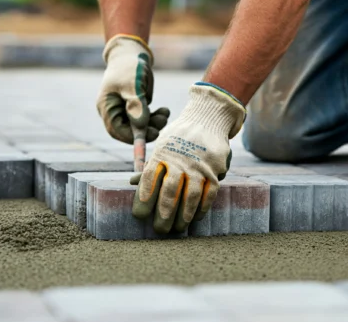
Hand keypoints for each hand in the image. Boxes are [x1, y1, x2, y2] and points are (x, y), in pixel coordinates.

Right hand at [97, 35, 170, 143]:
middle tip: (162, 124)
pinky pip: (144, 119)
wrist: (132, 54)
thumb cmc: (129, 66)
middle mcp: (113, 111)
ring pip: (138, 126)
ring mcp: (123, 110)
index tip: (151, 135)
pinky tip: (164, 110)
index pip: (117, 130)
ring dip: (153, 123)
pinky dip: (154, 117)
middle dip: (146, 130)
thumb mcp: (132, 84)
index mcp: (106, 107)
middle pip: (128, 131)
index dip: (133, 137)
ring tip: (165, 113)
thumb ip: (136, 104)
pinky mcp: (134, 107)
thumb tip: (141, 126)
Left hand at [130, 82, 246, 233]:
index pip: (149, 179)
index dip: (143, 198)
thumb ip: (151, 165)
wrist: (207, 118)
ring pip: (191, 195)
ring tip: (178, 228)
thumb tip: (132, 183)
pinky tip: (196, 218)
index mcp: (162, 154)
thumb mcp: (162, 145)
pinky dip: (203, 207)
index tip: (139, 215)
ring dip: (184, 215)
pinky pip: (210, 192)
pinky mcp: (215, 169)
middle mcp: (180, 160)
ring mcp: (199, 165)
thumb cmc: (179, 136)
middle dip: (164, 213)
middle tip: (159, 229)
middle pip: (170, 191)